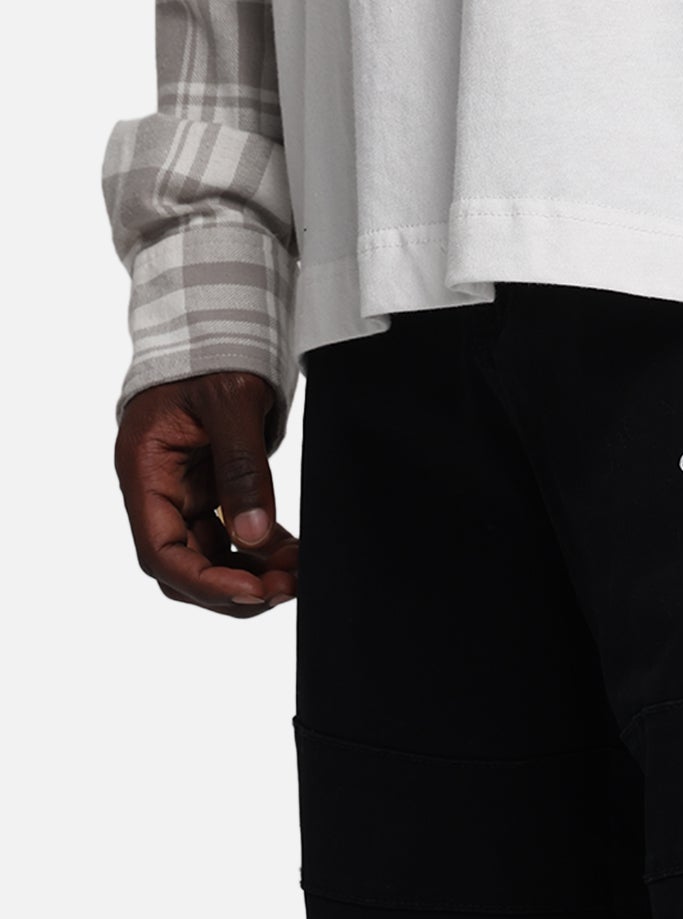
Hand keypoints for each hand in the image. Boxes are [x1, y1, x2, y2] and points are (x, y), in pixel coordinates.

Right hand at [114, 372, 297, 618]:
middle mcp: (158, 490)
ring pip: (213, 560)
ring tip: (299, 574)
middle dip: (235, 587)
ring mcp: (184, 495)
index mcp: (144, 470)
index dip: (206, 582)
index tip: (254, 591)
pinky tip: (294, 555)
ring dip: (255, 574)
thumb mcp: (229, 402)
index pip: (161, 552)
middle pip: (185, 568)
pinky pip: (235, 539)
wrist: (217, 324)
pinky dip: (264, 553)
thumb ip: (242, 470)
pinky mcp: (211, 493)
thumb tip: (252, 535)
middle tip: (288, 588)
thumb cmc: (210, 350)